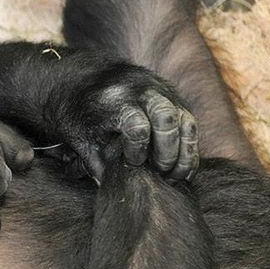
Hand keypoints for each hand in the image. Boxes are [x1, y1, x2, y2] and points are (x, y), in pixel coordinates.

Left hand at [53, 66, 199, 182]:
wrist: (84, 78)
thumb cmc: (78, 112)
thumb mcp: (79, 136)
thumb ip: (94, 163)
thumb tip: (109, 190)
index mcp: (115, 101)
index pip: (137, 126)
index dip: (137, 150)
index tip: (131, 163)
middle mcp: (142, 92)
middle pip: (167, 118)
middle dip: (168, 151)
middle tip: (160, 173)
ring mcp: (162, 93)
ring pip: (187, 121)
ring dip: (185, 153)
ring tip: (174, 177)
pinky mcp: (174, 99)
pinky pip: (190, 123)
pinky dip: (189, 148)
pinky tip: (180, 169)